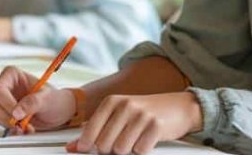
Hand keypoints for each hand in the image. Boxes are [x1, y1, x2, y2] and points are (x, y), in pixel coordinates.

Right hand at [0, 66, 76, 132]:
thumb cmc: (55, 99)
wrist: (60, 112)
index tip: (18, 115)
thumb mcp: (47, 99)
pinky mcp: (6, 114)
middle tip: (22, 125)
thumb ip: (32, 103)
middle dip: (7, 117)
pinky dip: (11, 129)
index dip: (6, 104)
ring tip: (27, 127)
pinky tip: (25, 129)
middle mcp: (5, 87)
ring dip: (9, 125)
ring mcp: (4, 101)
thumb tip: (16, 113)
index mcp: (12, 75)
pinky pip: (0, 123)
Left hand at [67, 92, 202, 154]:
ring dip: (128, 150)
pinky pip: (140, 151)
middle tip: (121, 142)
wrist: (178, 107)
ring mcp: (141, 115)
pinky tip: (146, 140)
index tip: (85, 149)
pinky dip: (142, 150)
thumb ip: (96, 129)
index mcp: (113, 101)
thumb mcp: (119, 115)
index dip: (86, 143)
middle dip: (110, 149)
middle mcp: (126, 106)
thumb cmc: (146, 113)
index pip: (91, 129)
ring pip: (121, 150)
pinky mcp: (155, 126)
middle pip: (104, 144)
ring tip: (135, 140)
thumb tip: (73, 147)